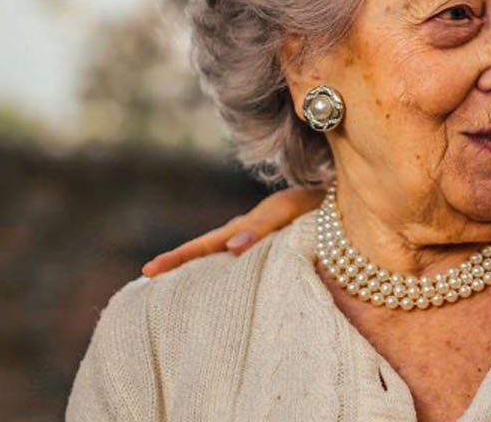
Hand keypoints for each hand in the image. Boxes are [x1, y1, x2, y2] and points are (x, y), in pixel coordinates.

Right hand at [140, 186, 322, 275]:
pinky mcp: (275, 250)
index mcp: (246, 227)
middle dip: (178, 265)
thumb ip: (260, 228)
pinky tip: (222, 289)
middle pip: (206, 251)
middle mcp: (247, 235)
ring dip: (200, 271)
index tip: (149, 270)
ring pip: (222, 258)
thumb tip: (229, 249)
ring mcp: (259, 242)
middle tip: (147, 278)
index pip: (204, 245)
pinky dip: (227, 274)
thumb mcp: (287, 211)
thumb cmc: (316, 204)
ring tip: (173, 290)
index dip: (177, 258)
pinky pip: (246, 265)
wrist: (344, 200)